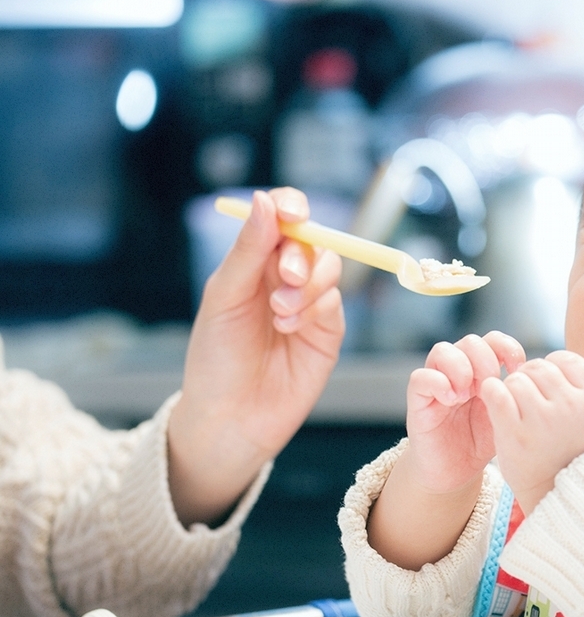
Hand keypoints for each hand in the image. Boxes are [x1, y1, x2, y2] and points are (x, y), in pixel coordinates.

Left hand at [168, 188, 344, 526]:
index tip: (292, 212)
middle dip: (298, 255)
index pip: (281, 218)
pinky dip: (314, 308)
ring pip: (329, 268)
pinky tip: (289, 329)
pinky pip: (334, 301)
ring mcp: (309, 303)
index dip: (291, 206)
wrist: (231, 418)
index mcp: (253, 262)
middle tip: (282, 278)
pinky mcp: (328, 330)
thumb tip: (265, 199)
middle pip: (310, 241)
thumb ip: (248, 249)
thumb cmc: (216, 359)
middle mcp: (283, 278)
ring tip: (280, 314)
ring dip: (306, 285)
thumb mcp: (224, 297)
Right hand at [405, 331, 525, 494]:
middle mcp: (458, 372)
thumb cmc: (482, 443)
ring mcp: (437, 384)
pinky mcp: (418, 401)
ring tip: (468, 393)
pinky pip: (420, 377)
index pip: (493, 340)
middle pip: (470, 341)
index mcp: (482, 371)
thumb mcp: (506, 416)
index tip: (519, 368)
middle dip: (485, 358)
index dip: (507, 347)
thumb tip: (533, 375)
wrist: (455, 473)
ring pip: (442, 350)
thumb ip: (514, 395)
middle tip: (492, 382)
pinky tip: (452, 400)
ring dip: (460, 366)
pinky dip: (437, 382)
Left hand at [481, 350, 583, 514]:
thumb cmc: (574, 456)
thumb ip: (581, 390)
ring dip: (511, 389)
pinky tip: (495, 401)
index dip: (551, 370)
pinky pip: (496, 392)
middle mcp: (573, 408)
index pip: (566, 360)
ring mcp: (544, 420)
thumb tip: (551, 362)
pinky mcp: (516, 434)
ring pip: (518, 378)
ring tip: (515, 410)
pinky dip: (491, 392)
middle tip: (526, 401)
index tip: (546, 390)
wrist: (560, 502)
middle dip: (529, 379)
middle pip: (540, 367)